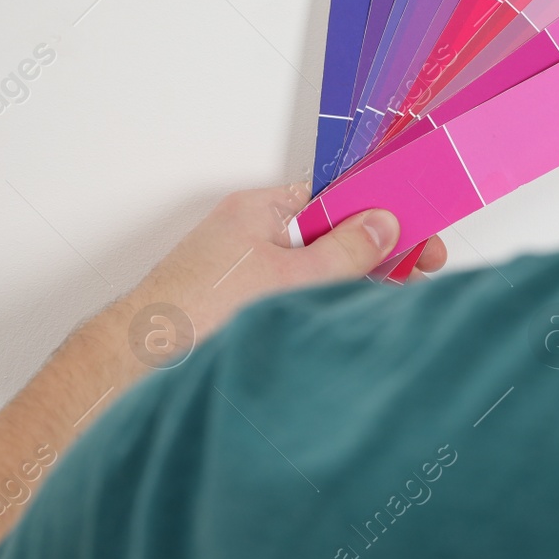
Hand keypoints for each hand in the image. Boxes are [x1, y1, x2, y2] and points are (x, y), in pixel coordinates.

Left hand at [121, 183, 446, 337]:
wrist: (139, 363)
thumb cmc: (198, 310)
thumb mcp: (292, 277)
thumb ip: (346, 251)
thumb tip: (385, 225)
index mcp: (263, 209)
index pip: (336, 196)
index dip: (381, 211)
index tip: (418, 230)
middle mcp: (254, 234)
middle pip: (331, 234)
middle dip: (376, 252)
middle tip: (419, 272)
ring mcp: (247, 272)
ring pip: (317, 270)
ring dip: (353, 284)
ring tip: (391, 302)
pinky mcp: (242, 307)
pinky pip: (298, 297)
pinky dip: (326, 306)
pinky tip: (347, 324)